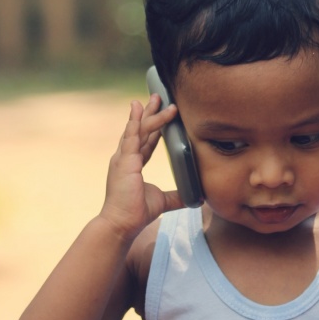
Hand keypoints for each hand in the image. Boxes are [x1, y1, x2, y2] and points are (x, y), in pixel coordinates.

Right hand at [100, 96, 182, 237]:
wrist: (122, 223)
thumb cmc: (136, 213)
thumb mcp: (162, 200)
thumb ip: (176, 196)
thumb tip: (195, 198)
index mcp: (133, 164)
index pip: (145, 141)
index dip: (154, 127)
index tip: (159, 113)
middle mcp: (126, 157)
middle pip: (141, 129)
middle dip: (149, 112)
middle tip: (158, 96)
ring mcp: (123, 158)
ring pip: (139, 129)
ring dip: (149, 113)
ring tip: (157, 97)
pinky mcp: (124, 161)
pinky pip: (132, 136)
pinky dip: (136, 121)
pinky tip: (138, 108)